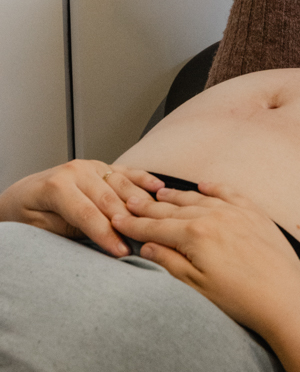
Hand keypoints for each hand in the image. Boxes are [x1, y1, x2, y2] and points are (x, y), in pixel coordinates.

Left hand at [0, 160, 163, 256]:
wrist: (20, 195)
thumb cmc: (26, 214)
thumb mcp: (39, 227)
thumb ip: (69, 228)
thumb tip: (100, 237)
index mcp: (58, 185)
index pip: (88, 213)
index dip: (106, 234)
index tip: (122, 252)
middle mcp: (77, 170)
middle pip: (110, 199)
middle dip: (128, 222)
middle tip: (145, 242)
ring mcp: (92, 165)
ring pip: (123, 185)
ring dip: (141, 203)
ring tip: (158, 221)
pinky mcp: (102, 166)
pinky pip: (128, 171)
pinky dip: (144, 179)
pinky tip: (159, 188)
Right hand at [114, 183, 299, 336]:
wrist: (286, 298)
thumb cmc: (241, 298)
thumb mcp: (196, 287)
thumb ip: (169, 262)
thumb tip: (147, 246)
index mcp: (196, 234)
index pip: (156, 227)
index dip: (134, 225)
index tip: (118, 220)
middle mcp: (214, 215)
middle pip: (173, 210)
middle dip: (149, 208)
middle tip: (131, 203)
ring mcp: (236, 211)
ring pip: (198, 199)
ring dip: (176, 197)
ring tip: (159, 194)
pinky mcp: (254, 213)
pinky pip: (229, 193)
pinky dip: (214, 188)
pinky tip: (203, 186)